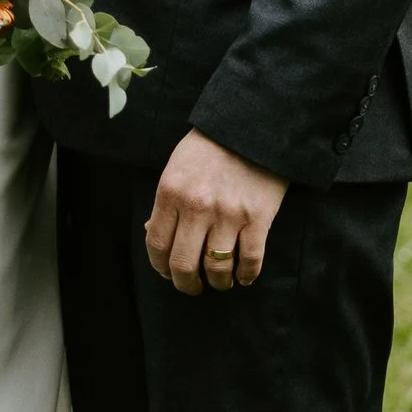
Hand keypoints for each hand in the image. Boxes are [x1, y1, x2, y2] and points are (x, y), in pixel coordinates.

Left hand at [145, 131, 289, 296]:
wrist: (254, 125)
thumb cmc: (211, 147)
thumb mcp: (176, 167)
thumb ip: (165, 202)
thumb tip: (153, 234)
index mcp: (171, 192)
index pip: (157, 245)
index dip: (160, 267)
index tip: (168, 273)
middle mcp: (197, 206)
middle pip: (183, 263)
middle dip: (185, 283)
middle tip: (191, 286)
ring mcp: (228, 213)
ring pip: (217, 267)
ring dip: (218, 282)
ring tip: (220, 282)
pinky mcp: (258, 218)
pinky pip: (250, 260)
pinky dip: (246, 275)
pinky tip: (243, 277)